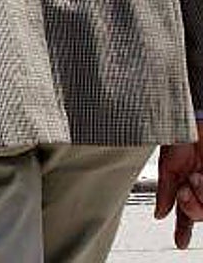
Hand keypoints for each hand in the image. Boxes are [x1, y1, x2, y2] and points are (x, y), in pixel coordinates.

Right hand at [155, 124, 202, 248]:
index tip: (180, 242)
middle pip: (198, 214)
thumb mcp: (166, 165)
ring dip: (200, 196)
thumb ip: (164, 192)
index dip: (182, 229)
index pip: (183, 212)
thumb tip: (160, 214)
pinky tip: (200, 176)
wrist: (190, 118)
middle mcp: (198, 185)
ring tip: (196, 176)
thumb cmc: (176, 133)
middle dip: (191, 206)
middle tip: (184, 190)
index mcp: (182, 183)